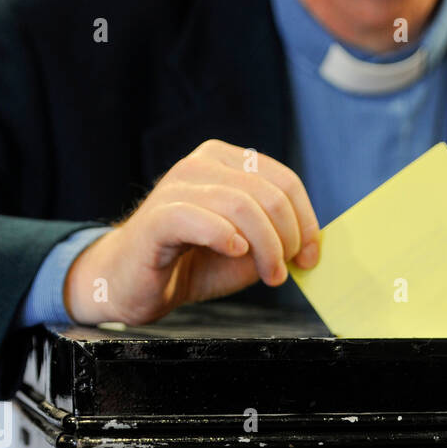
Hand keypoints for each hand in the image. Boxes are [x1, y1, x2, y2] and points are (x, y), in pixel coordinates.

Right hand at [63, 139, 320, 324]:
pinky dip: (226, 237)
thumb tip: (310, 244)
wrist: (136, 284)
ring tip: (268, 275)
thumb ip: (276, 239)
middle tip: (284, 272)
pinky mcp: (158, 216)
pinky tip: (235, 253)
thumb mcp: (247, 251)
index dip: (307, 221)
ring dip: (266, 247)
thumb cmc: (191, 263)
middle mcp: (201, 165)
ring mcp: (176, 186)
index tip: (310, 257)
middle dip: (288, 238)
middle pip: (268, 193)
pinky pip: (201, 218)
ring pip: (242, 205)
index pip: (284, 180)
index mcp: (227, 163)